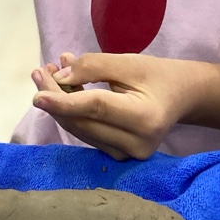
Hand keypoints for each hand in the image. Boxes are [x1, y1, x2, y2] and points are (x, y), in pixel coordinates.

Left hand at [29, 53, 198, 160]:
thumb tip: (58, 76)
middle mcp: (137, 144)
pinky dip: (72, 114)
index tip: (37, 94)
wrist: (182, 97)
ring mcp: (129, 155)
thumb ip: (94, 67)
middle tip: (39, 71)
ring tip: (48, 75)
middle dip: (56, 98)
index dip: (64, 101)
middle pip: (83, 122)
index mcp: (145, 118)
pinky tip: (63, 91)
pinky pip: (87, 134)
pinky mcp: (120, 156)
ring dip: (60, 105)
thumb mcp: (129, 62)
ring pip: (81, 130)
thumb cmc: (158, 75)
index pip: (96, 108)